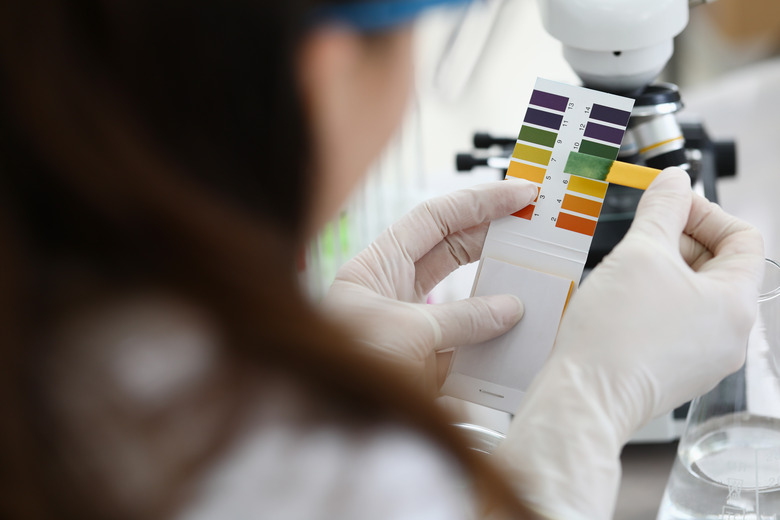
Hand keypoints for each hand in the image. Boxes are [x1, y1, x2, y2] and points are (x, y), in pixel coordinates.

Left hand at [323, 181, 537, 388]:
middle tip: (537, 230)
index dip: (478, 202)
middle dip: (494, 239)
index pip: (434, 219)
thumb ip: (462, 319)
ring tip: (538, 283)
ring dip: (499, 297)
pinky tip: (520, 341)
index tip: (520, 193)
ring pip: (464, 302)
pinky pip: (465, 349)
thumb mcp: (406, 332)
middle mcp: (394, 291)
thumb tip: (511, 308)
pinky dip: (493, 346)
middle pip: (453, 251)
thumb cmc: (347, 367)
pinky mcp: (423, 367)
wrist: (328, 427)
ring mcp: (412, 329)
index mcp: (377, 267)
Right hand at [497, 168, 764, 518]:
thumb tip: (675, 180)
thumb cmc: (614, 336)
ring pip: (693, 295)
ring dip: (663, 271)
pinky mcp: (675, 371)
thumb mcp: (640, 252)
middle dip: (679, 241)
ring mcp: (704, 358)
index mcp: (736, 304)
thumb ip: (663, 208)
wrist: (584, 397)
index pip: (743, 237)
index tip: (669, 205)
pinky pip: (675, 323)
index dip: (704, 212)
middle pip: (718, 266)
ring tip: (625, 269)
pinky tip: (620, 300)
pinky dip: (653, 302)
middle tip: (641, 234)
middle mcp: (730, 336)